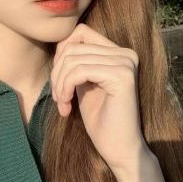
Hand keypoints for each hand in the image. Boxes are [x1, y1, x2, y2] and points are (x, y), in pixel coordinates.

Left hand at [50, 23, 149, 171]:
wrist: (118, 149)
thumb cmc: (99, 117)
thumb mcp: (83, 81)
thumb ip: (76, 59)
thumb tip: (60, 42)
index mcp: (118, 52)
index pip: (79, 32)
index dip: (62, 52)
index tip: (58, 78)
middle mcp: (125, 53)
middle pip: (73, 47)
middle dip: (57, 72)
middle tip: (57, 96)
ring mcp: (126, 63)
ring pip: (73, 59)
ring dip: (59, 83)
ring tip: (61, 103)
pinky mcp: (122, 76)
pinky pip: (79, 72)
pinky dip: (65, 87)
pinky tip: (66, 106)